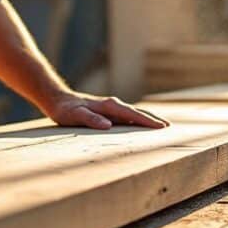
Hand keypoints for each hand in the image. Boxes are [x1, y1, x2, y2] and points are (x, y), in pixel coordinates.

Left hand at [45, 92, 169, 129]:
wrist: (58, 100)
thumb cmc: (65, 110)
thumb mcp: (75, 116)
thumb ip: (91, 120)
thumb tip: (108, 125)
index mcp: (109, 106)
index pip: (133, 114)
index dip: (148, 121)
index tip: (162, 127)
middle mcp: (113, 105)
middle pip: (138, 111)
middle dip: (153, 119)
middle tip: (169, 128)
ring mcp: (111, 107)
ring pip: (134, 113)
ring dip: (147, 118)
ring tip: (160, 126)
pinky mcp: (108, 111)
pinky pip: (127, 115)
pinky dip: (137, 119)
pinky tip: (140, 125)